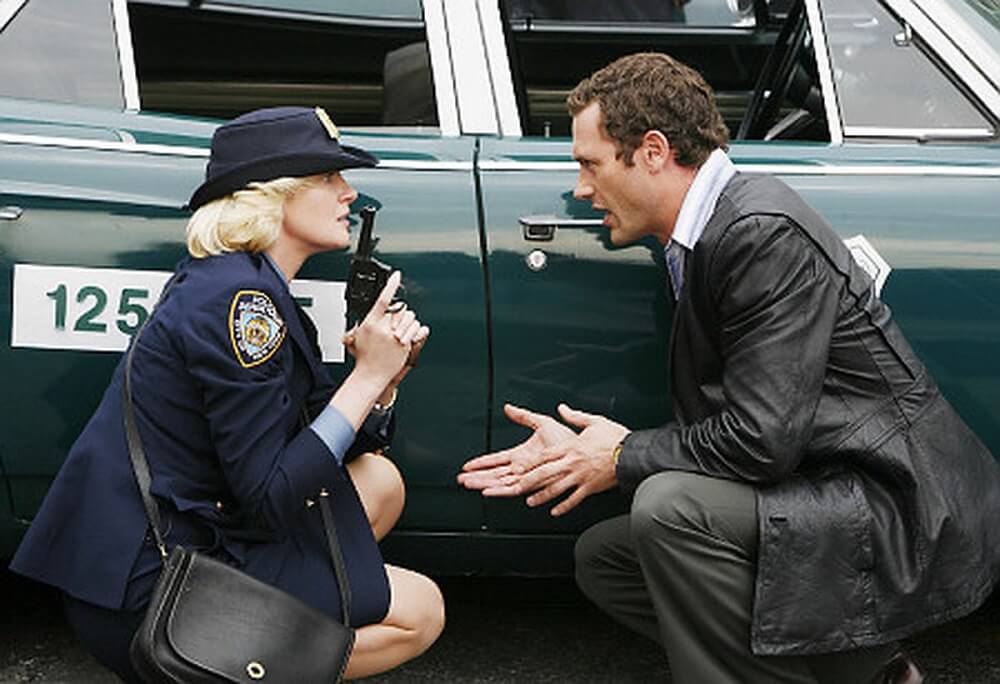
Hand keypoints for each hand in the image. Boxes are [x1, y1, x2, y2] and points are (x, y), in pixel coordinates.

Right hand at [349, 295, 430, 395]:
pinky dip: (415, 331)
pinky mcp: (405, 343)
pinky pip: (415, 329)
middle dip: (400, 315)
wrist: (371, 375)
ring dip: (408, 323)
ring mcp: (394, 336)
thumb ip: (367, 322)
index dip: (391, 285)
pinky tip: (407, 337)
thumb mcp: (359, 336)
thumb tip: (375, 311)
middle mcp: (383, 328)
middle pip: (400, 309)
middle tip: (395, 326)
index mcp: (370, 323)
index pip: (383, 299)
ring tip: (399, 334)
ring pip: (410, 318)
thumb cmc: (365, 357)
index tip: (397, 275)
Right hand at [457, 404, 575, 492]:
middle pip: (494, 473)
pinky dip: (499, 490)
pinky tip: (487, 491)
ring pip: (500, 482)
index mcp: (522, 455)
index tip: (469, 465)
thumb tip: (508, 407)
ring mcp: (527, 476)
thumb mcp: (541, 422)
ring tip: (468, 484)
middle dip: (477, 476)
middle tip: (461, 478)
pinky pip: (513, 488)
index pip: (497, 459)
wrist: (580, 449)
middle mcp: (522, 468)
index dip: (482, 462)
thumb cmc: (567, 439)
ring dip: (483, 483)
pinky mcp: (533, 482)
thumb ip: (523, 416)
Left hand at [516, 404, 629, 516]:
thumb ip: (575, 416)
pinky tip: (555, 511)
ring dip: (542, 496)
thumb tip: (562, 408)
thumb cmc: (615, 437)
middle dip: (528, 481)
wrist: (632, 453)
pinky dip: (564, 506)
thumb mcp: (594, 421)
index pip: (544, 455)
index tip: (517, 467)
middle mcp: (572, 463)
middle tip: (516, 487)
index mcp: (571, 446)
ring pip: (556, 488)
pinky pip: (574, 499)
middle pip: (545, 473)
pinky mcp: (590, 487)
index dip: (529, 462)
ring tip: (530, 502)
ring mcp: (580, 477)